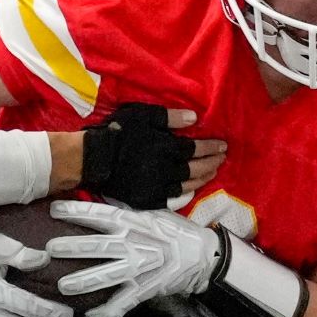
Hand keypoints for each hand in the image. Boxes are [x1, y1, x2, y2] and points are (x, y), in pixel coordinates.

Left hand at [43, 200, 220, 316]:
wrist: (203, 255)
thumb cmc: (174, 232)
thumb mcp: (151, 214)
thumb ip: (125, 212)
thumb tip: (99, 197)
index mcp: (134, 223)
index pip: (101, 214)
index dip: (77, 212)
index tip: (54, 210)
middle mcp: (134, 244)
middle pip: (98, 246)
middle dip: (72, 248)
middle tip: (49, 249)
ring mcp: (140, 269)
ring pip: (107, 276)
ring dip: (83, 282)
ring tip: (63, 287)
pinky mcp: (145, 289)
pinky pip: (123, 303)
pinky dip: (107, 312)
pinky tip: (90, 316)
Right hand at [78, 103, 223, 209]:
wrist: (93, 159)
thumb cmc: (118, 133)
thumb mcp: (142, 116)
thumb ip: (169, 117)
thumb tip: (194, 118)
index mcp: (165, 148)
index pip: (195, 149)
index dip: (211, 148)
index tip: (223, 145)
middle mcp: (165, 170)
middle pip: (194, 169)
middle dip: (211, 163)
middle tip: (222, 159)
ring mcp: (156, 187)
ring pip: (186, 186)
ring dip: (202, 179)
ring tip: (212, 173)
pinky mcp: (147, 200)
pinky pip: (171, 200)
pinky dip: (185, 195)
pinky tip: (191, 190)